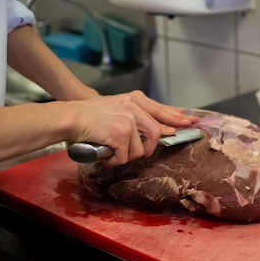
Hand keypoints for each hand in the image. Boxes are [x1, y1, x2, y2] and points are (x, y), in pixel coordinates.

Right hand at [68, 93, 193, 165]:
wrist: (71, 117)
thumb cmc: (90, 115)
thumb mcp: (118, 107)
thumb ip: (138, 115)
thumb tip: (163, 129)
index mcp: (135, 100)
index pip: (162, 110)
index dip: (176, 118)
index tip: (188, 122)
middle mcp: (135, 108)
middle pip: (156, 134)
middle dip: (147, 149)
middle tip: (137, 153)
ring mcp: (129, 121)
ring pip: (139, 150)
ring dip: (125, 155)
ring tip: (111, 150)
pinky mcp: (121, 134)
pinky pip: (125, 157)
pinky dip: (114, 160)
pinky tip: (105, 154)